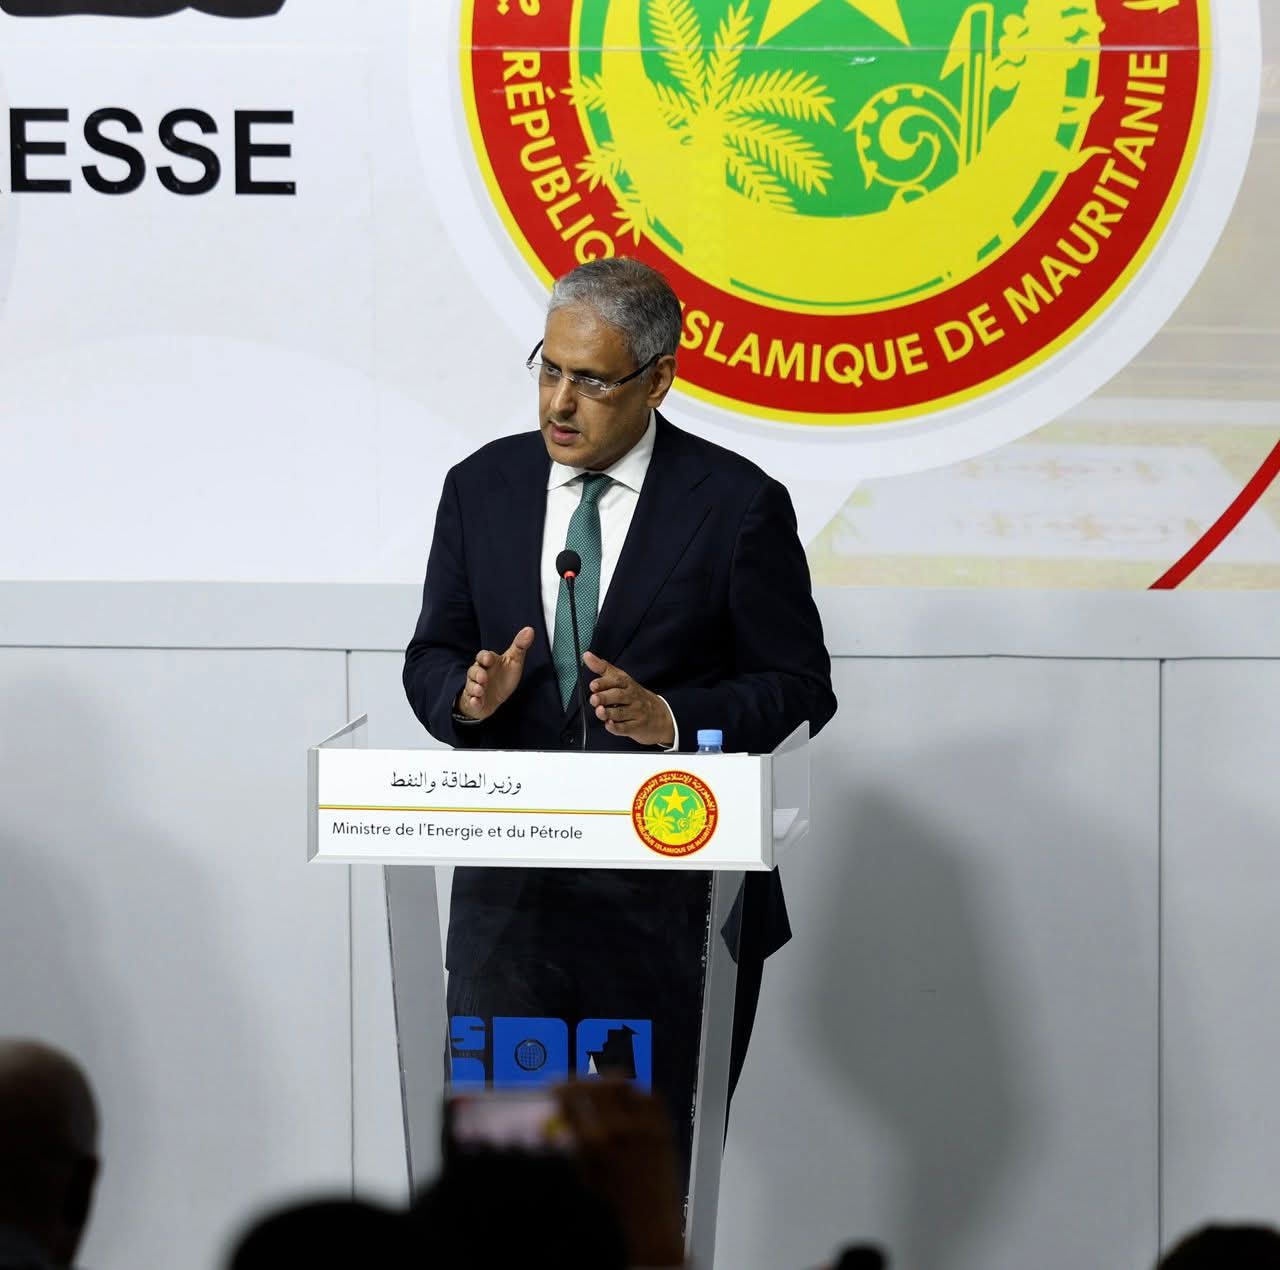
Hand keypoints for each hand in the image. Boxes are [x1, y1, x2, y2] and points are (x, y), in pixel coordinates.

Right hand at [455, 626, 535, 720]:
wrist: (494, 699)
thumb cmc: (503, 676)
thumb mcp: (513, 661)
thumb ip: (520, 646)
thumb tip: (529, 629)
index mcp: (488, 662)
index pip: (483, 656)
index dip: (484, 657)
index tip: (489, 659)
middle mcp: (479, 673)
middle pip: (474, 670)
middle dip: (477, 673)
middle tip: (483, 677)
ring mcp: (475, 687)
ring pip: (471, 686)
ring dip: (474, 688)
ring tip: (480, 691)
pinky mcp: (474, 701)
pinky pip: (471, 701)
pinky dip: (473, 702)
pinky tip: (476, 701)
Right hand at [555, 1079, 684, 1267]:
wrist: (651, 1221)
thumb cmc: (613, 1201)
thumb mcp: (584, 1172)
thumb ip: (572, 1141)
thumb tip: (559, 1114)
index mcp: (593, 1144)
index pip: (569, 1101)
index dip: (559, 1090)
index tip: (555, 1088)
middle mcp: (618, 1129)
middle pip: (595, 1086)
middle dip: (580, 1083)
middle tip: (575, 1084)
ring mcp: (644, 1125)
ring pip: (622, 1084)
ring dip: (606, 1082)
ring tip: (599, 1087)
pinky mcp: (663, 1126)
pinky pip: (648, 1095)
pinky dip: (636, 1093)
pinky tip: (627, 1099)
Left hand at [583, 651, 674, 747]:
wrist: (660, 715)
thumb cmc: (635, 696)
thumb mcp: (621, 679)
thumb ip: (603, 668)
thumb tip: (587, 655)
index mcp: (627, 684)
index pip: (617, 680)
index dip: (604, 682)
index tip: (593, 685)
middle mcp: (632, 697)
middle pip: (618, 696)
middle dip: (605, 698)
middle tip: (594, 699)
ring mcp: (635, 712)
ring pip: (620, 713)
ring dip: (608, 713)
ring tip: (599, 711)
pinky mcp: (636, 727)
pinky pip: (625, 728)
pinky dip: (616, 727)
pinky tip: (609, 725)